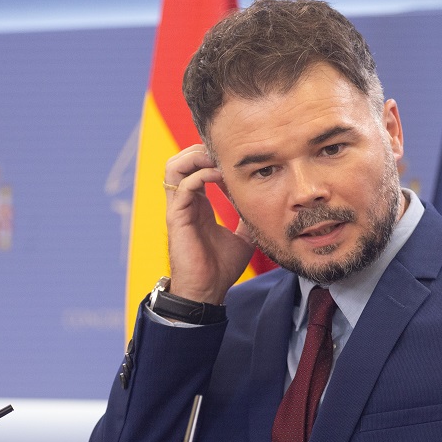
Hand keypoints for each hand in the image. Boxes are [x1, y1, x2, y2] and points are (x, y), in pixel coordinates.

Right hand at [164, 144, 254, 303]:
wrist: (208, 291)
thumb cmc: (221, 268)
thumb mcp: (243, 236)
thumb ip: (247, 217)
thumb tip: (266, 206)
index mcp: (197, 205)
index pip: (197, 168)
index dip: (214, 159)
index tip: (236, 161)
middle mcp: (185, 203)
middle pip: (182, 160)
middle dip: (202, 150)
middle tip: (225, 153)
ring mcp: (179, 208)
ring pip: (175, 165)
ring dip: (196, 156)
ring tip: (218, 160)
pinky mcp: (177, 217)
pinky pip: (184, 185)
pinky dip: (202, 175)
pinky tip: (220, 177)